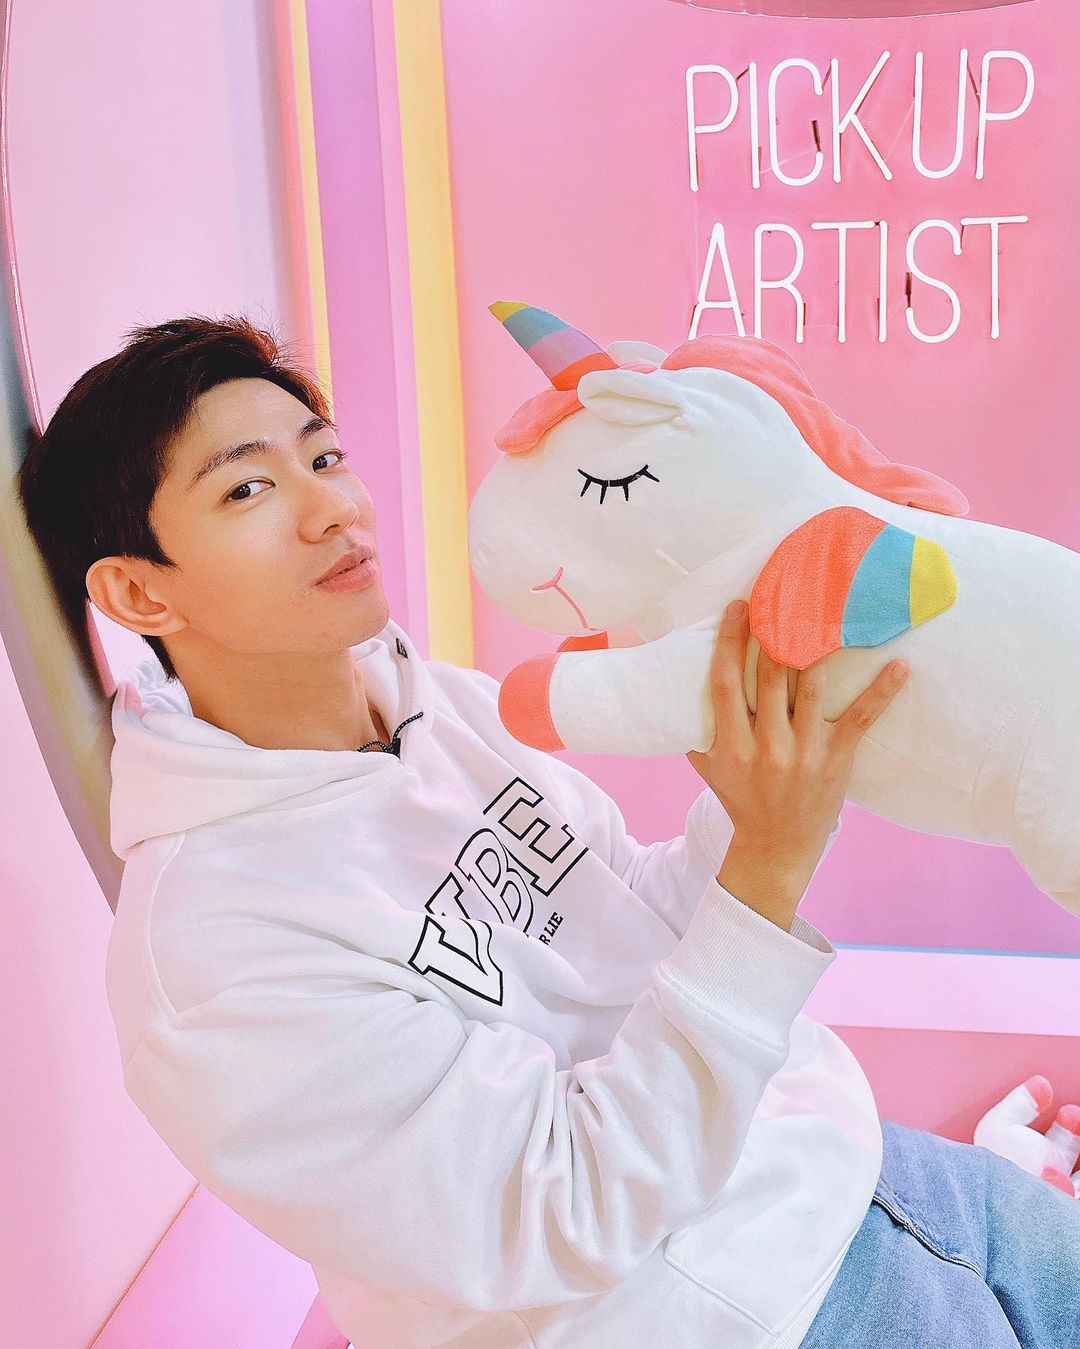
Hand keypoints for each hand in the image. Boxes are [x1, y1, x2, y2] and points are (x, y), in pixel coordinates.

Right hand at [686, 600, 909, 928]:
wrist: (774, 848)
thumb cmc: (739, 797)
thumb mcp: (707, 765)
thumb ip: (695, 726)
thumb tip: (680, 678)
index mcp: (730, 746)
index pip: (725, 684)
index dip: (730, 642)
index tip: (738, 608)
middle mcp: (765, 748)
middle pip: (770, 678)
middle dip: (775, 633)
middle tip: (784, 594)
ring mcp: (803, 755)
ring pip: (812, 690)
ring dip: (821, 648)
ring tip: (833, 610)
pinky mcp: (835, 762)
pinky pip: (860, 720)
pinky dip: (881, 692)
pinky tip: (899, 665)